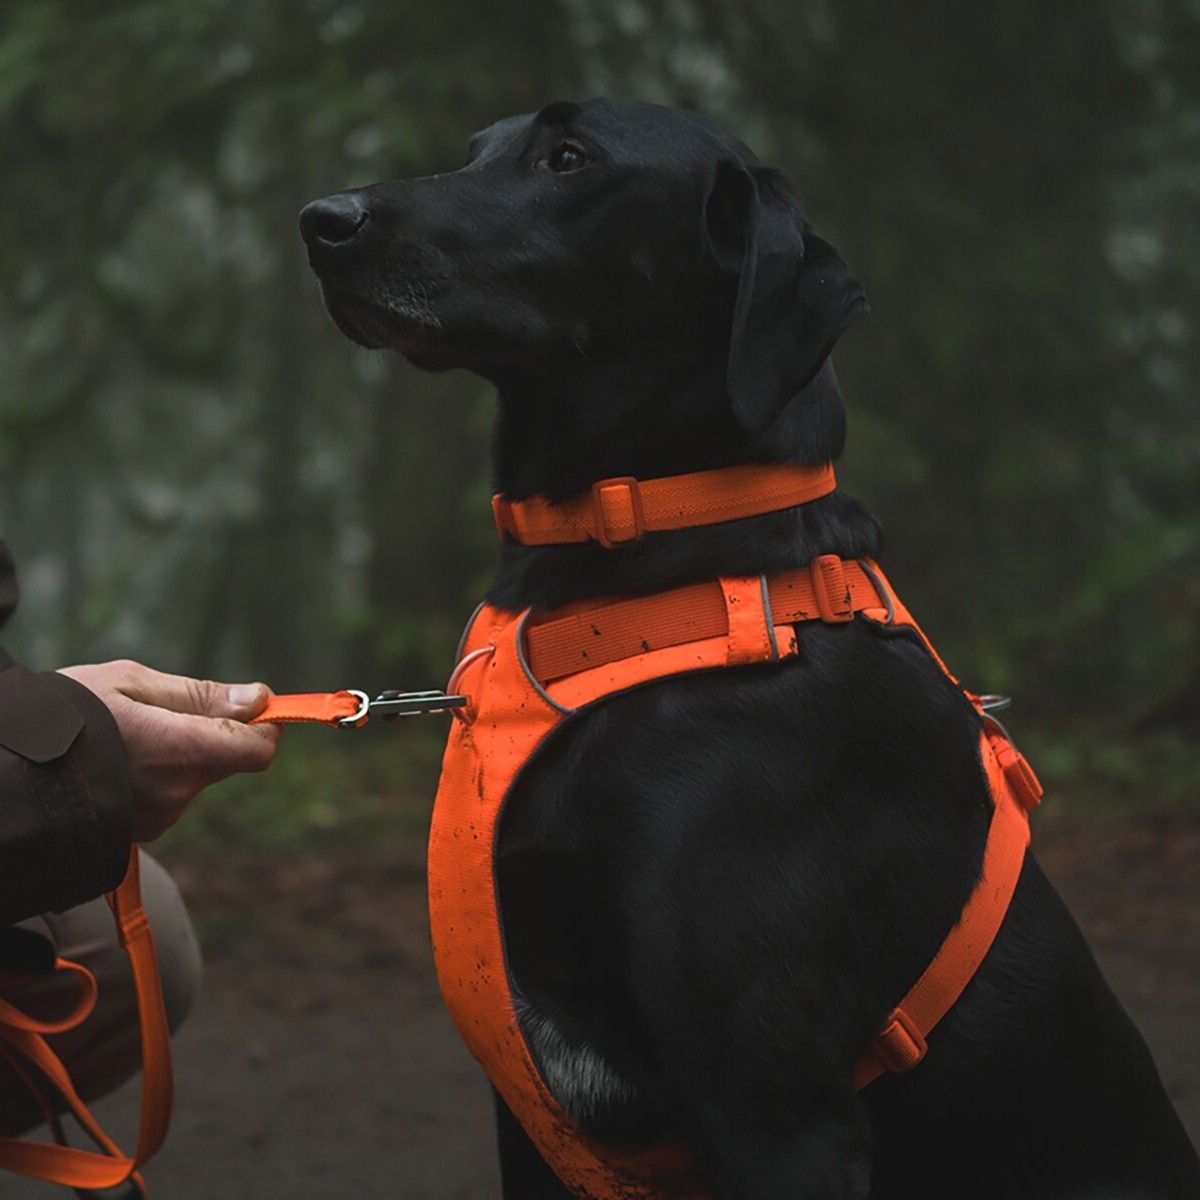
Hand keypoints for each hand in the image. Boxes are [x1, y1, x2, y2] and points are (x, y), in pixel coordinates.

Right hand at [57, 660, 281, 840]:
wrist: (7, 770)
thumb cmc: (67, 713)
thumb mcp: (131, 684)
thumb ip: (200, 695)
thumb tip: (259, 699)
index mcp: (181, 750)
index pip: (258, 751)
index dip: (264, 728)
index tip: (249, 708)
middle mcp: (176, 791)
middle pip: (225, 760)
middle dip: (209, 734)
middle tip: (159, 712)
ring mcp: (158, 817)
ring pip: (194, 777)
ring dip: (177, 755)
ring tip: (124, 737)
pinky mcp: (140, 832)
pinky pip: (168, 796)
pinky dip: (154, 776)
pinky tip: (115, 762)